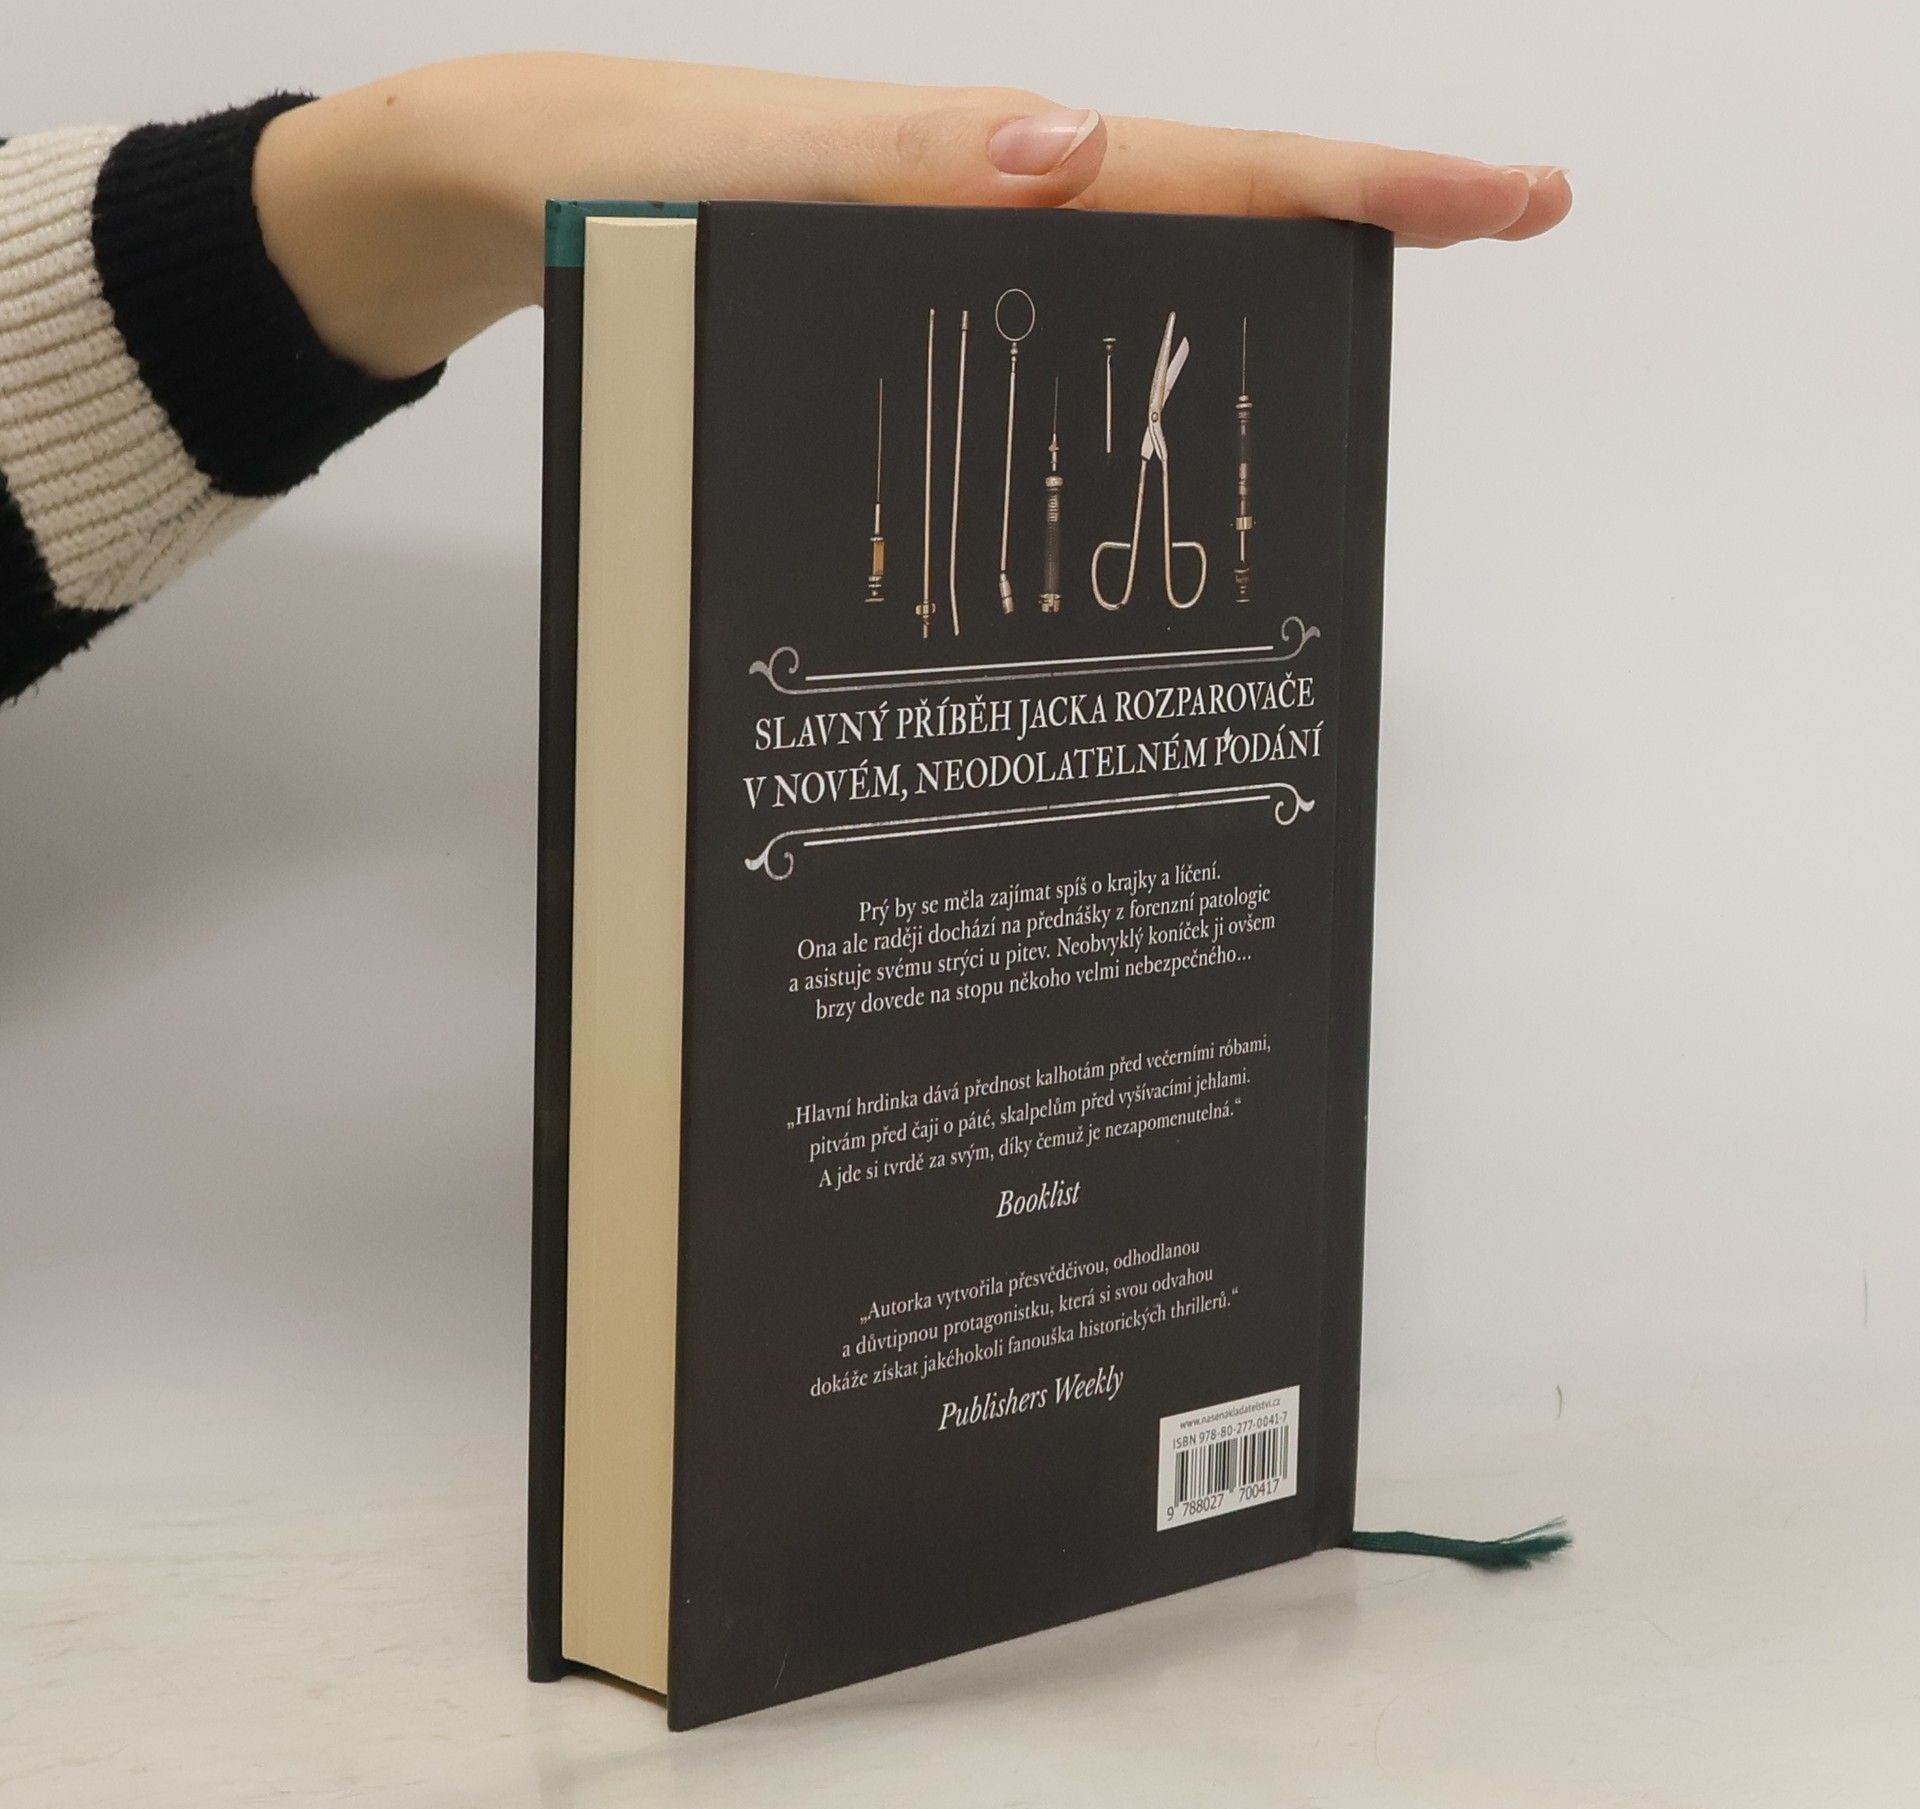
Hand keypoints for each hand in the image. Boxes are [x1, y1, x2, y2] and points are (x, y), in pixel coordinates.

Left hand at [255, 55, 1571, 380]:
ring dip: (1262, 303)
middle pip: (1210, 215)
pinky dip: (1131, 368)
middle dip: (1360, 221)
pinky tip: (1158, 423)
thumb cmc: (613, 181)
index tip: (1508, 194)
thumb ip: (899, 161)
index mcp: (981, 170)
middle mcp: (990, 217)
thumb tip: (1076, 151)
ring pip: (1141, 285)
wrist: (511, 198)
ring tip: (1369, 353)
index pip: (1210, 172)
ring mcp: (958, 272)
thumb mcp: (748, 163)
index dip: (1363, 185)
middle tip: (1500, 231)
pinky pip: (1047, 341)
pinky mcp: (907, 319)